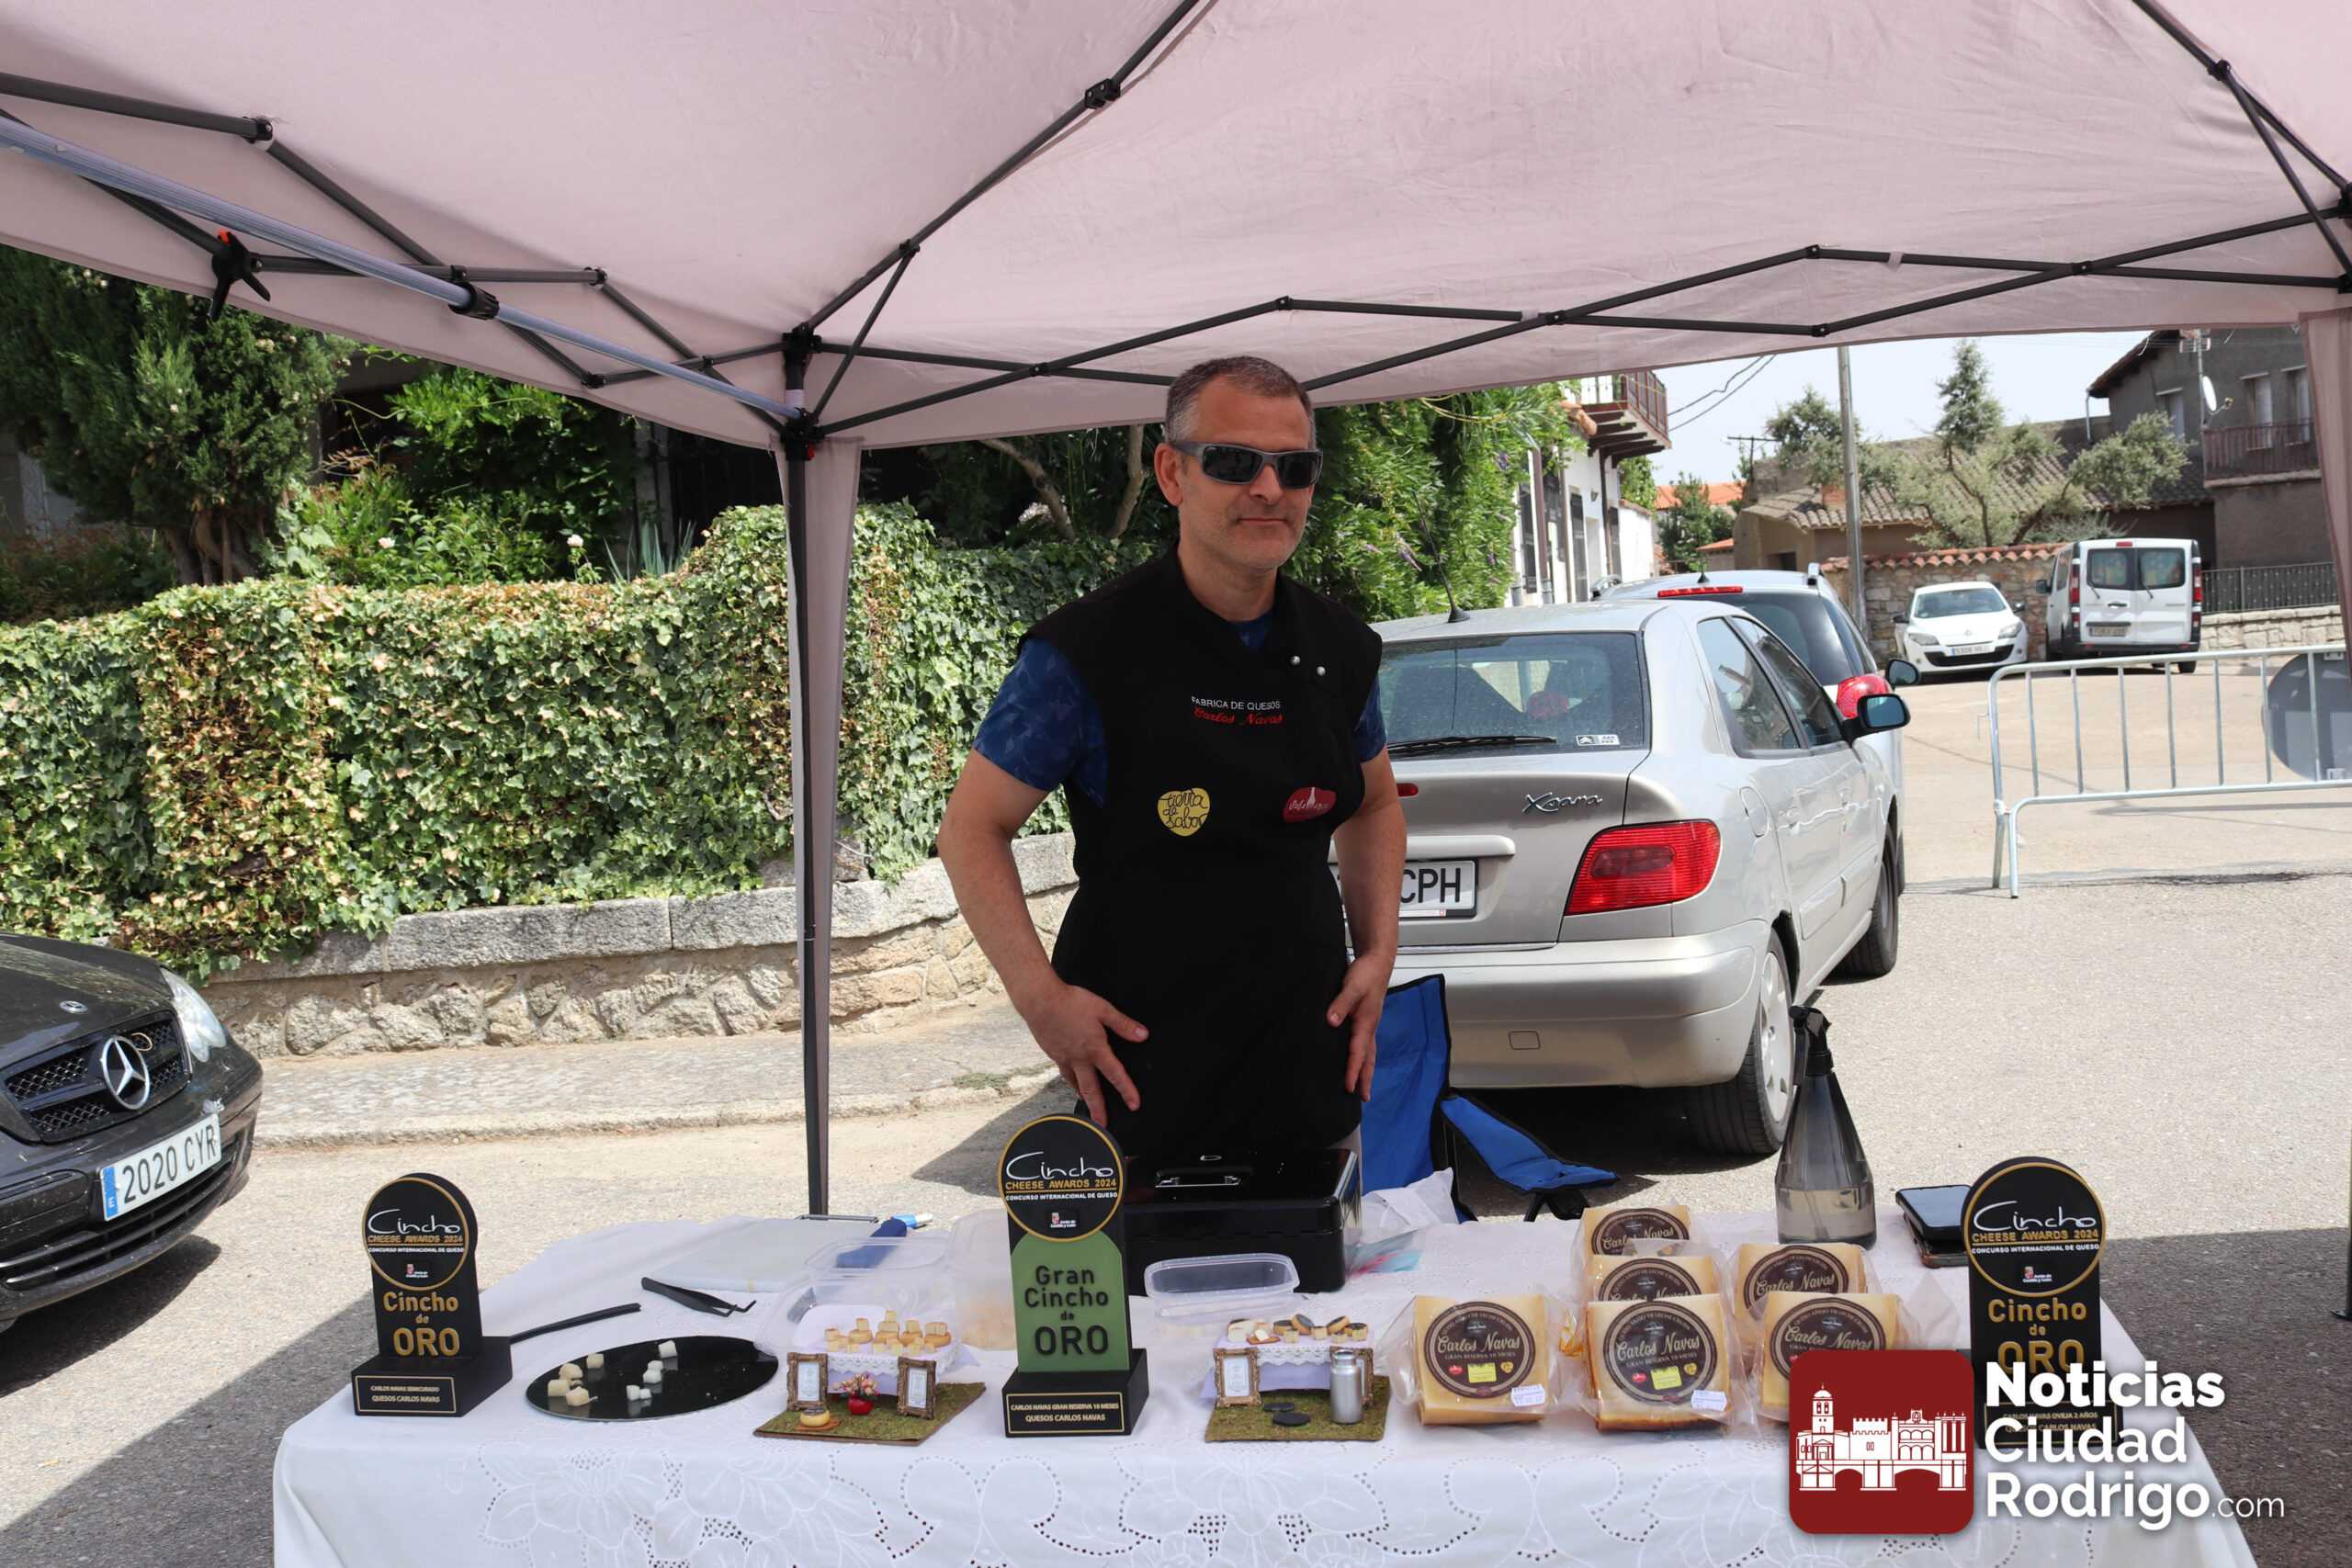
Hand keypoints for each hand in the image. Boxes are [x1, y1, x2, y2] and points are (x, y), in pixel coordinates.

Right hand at [1017, 979, 1145, 1126]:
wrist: (1040, 1000)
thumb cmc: (1071, 1002)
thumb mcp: (1102, 1009)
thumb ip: (1123, 1024)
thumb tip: (1143, 1035)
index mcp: (1095, 1049)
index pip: (1115, 1074)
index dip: (1126, 1091)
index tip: (1134, 1104)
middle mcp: (1079, 1058)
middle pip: (1091, 1090)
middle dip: (1098, 1110)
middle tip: (1102, 1125)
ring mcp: (1064, 1058)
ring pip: (1075, 1084)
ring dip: (1084, 1098)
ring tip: (1089, 1108)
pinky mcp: (1053, 1054)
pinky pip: (1065, 1073)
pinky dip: (1071, 1082)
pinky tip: (1073, 1081)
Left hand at [1326, 953, 1390, 1101]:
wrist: (1377, 961)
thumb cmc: (1366, 973)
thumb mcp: (1352, 986)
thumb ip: (1341, 1003)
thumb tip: (1331, 1021)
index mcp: (1366, 1023)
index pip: (1358, 1052)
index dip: (1352, 1070)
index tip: (1348, 1087)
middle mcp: (1370, 1027)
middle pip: (1368, 1059)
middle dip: (1365, 1079)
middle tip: (1364, 1098)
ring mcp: (1369, 1024)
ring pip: (1369, 1053)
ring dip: (1366, 1070)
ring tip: (1363, 1088)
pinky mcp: (1366, 1019)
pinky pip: (1365, 1044)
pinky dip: (1363, 1057)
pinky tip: (1358, 1060)